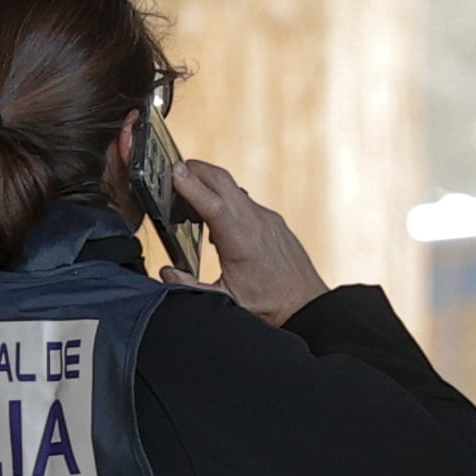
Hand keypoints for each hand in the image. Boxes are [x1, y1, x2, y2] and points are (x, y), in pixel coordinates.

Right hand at [172, 159, 329, 326]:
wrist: (308, 304)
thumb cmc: (271, 305)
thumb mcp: (226, 301)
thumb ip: (191, 287)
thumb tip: (167, 272)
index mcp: (242, 242)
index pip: (213, 203)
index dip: (190, 185)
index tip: (172, 171)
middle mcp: (256, 222)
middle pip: (220, 180)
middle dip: (193, 170)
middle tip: (170, 174)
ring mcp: (265, 217)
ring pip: (231, 187)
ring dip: (207, 183)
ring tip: (187, 199)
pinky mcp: (271, 219)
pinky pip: (242, 199)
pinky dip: (223, 199)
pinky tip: (213, 220)